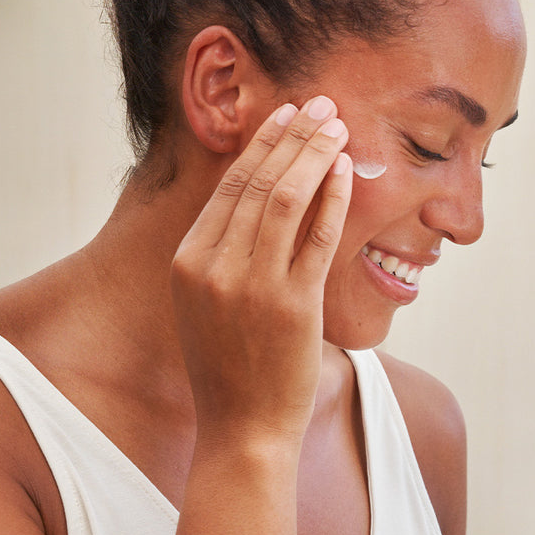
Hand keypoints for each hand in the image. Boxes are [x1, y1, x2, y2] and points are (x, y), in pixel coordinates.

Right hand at [171, 97, 352, 441]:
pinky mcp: (294, 304)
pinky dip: (333, 198)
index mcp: (188, 263)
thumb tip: (256, 205)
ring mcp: (254, 285)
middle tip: (318, 103)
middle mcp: (216, 267)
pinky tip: (346, 170)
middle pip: (256, 183)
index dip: (259, 146)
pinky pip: (317, 237)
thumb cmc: (228, 371)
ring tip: (336, 124)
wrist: (242, 431)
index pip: (227, 188)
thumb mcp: (204, 307)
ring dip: (315, 154)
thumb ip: (220, 257)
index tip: (283, 115)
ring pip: (286, 199)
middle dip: (291, 136)